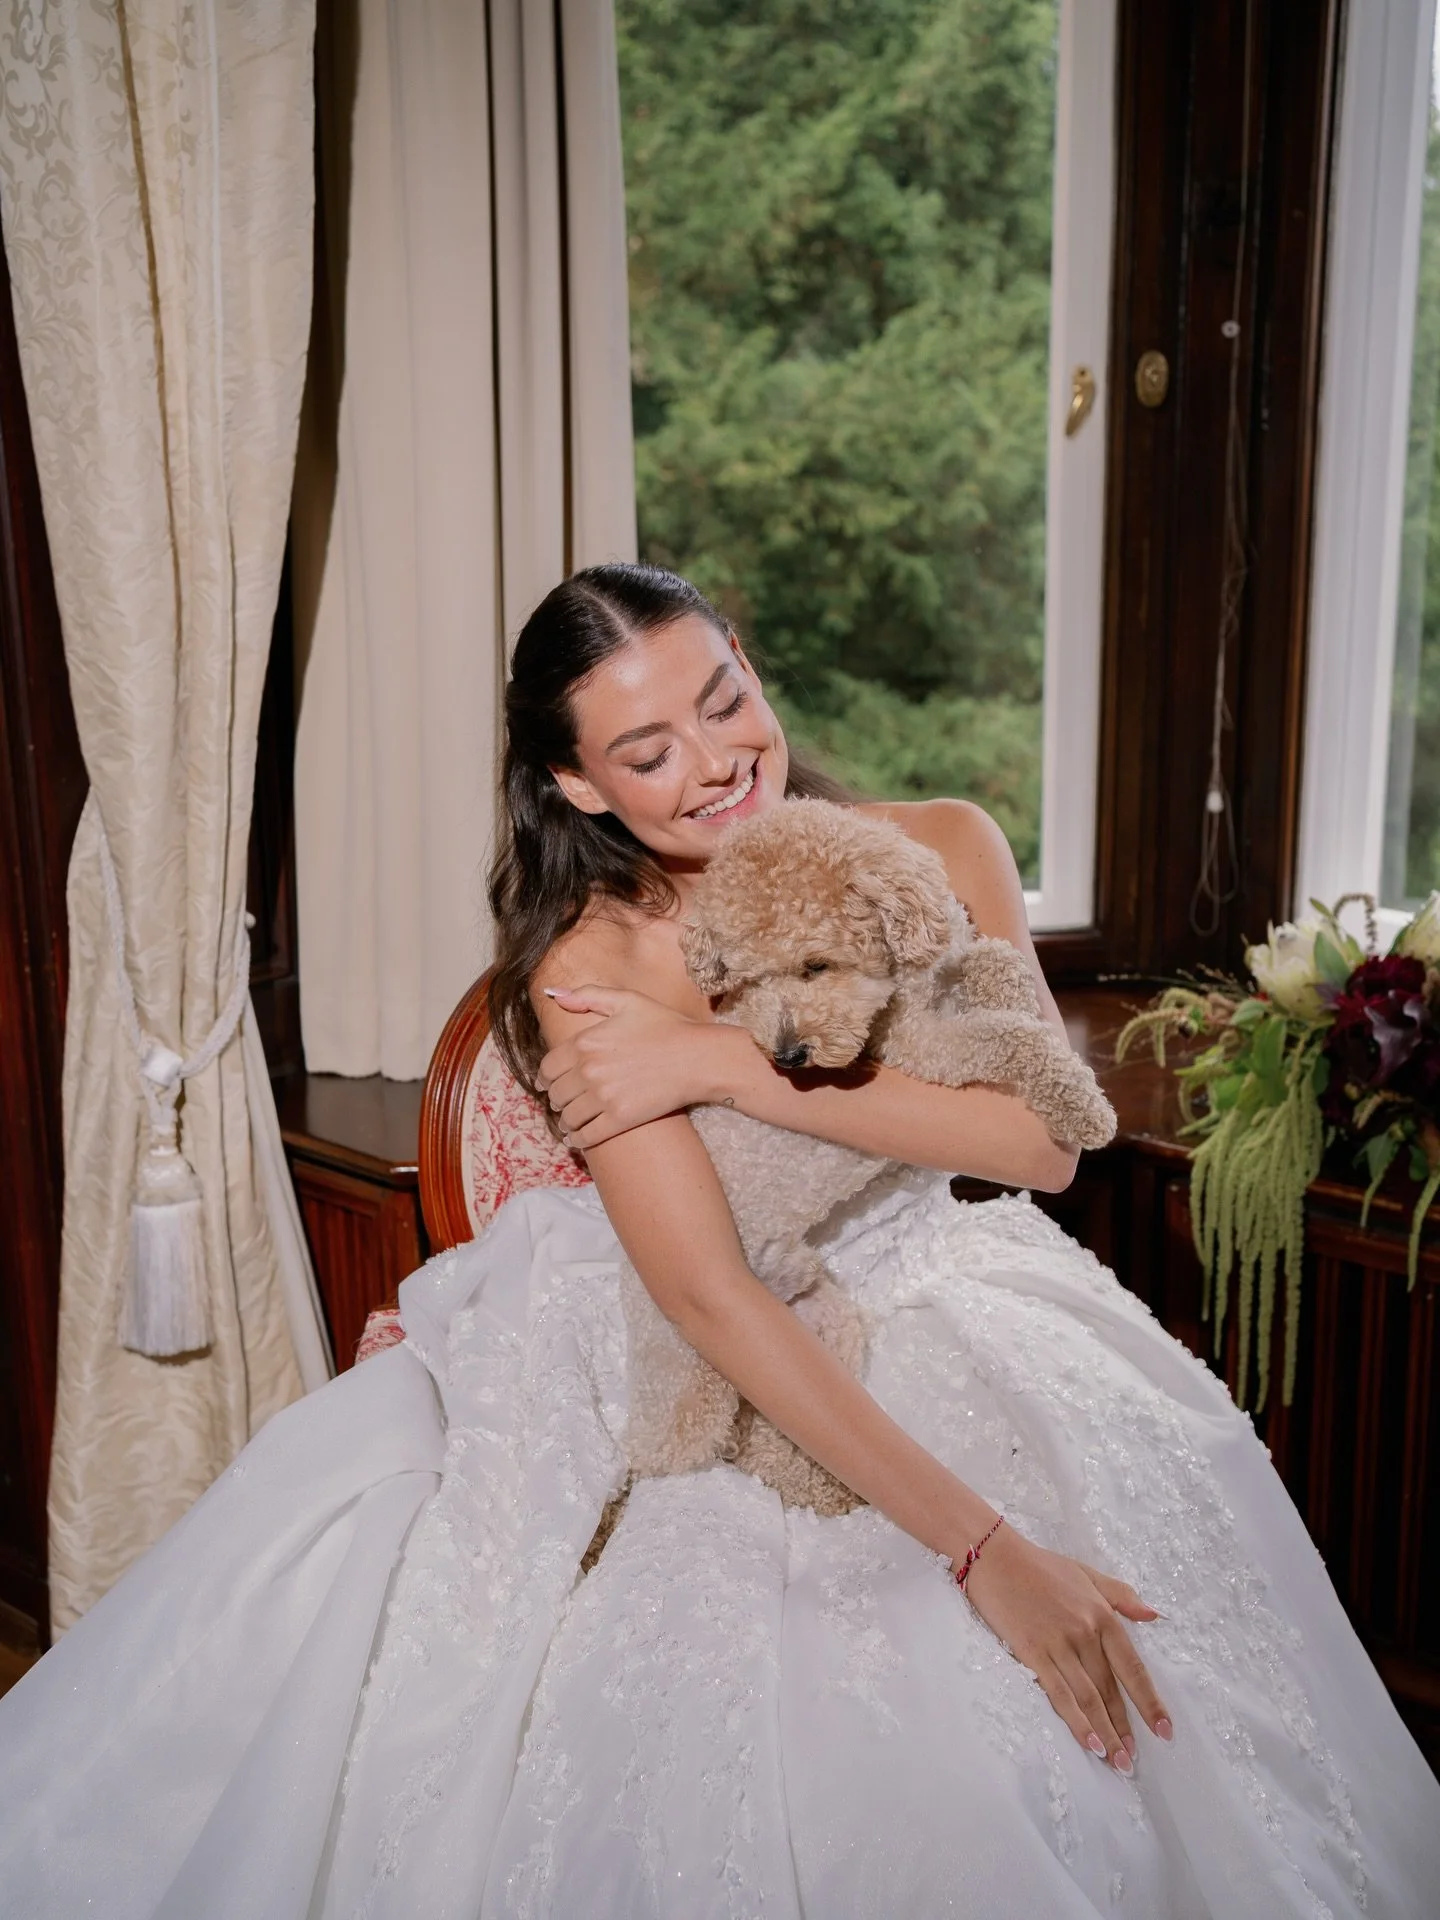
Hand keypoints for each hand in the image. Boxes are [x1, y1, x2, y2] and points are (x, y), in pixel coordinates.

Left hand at [536, 985, 744, 1147]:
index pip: (547, 1067)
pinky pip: (586, 1135)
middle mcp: (589, 1070)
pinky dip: (576, 1139)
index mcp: (585, 1042)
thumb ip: (587, 996)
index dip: (545, 1077)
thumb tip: (553, 994)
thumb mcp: (627, 1001)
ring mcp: (604, 1097)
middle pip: (556, 1094)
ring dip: (565, 1120)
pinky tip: (577, 1137)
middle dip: (556, 1098)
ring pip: (568, 1116)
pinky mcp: (620, 1119)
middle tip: (561, 1102)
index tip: (547, 1083)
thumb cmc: (666, 1025)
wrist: (698, 1057)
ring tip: (569, 1121)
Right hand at [962, 1522, 1171, 1772]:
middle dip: (1124, 1727)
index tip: (1164, 1730)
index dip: (1149, 1702)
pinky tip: (1089, 1743)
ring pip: (1088, 1697)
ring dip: (1104, 1733)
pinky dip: (1076, 1722)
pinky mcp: (1033, 1653)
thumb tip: (1154, 1616)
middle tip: (1133, 1760)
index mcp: (1102, 1614)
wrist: (994, 1556)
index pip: (1132, 1668)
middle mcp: (1085, 1632)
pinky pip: (1059, 1694)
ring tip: (1116, 1761)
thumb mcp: (1086, 1573)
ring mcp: (1059, 1644)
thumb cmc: (1040, 1565)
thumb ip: (1121, 1595)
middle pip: (1110, 1689)